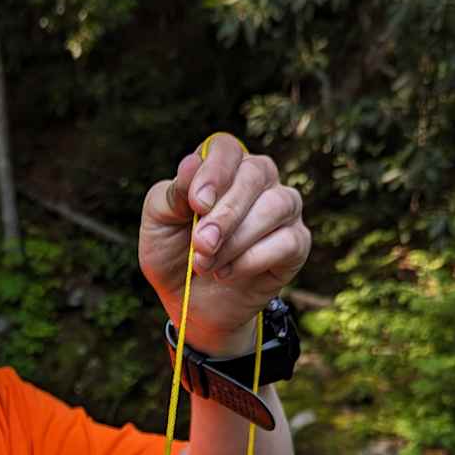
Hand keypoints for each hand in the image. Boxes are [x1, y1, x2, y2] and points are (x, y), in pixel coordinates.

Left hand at [138, 135, 309, 357]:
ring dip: (237, 238)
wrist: (189, 305)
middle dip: (225, 214)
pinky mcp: (296, 243)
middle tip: (201, 244)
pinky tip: (227, 273)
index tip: (197, 204)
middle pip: (255, 174)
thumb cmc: (173, 255)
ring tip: (207, 263)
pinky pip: (287, 241)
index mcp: (222, 168)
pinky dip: (252, 259)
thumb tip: (191, 164)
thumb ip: (171, 195)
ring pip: (276, 205)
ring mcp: (282, 209)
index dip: (214, 172)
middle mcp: (258, 180)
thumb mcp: (157, 224)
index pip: (226, 148)